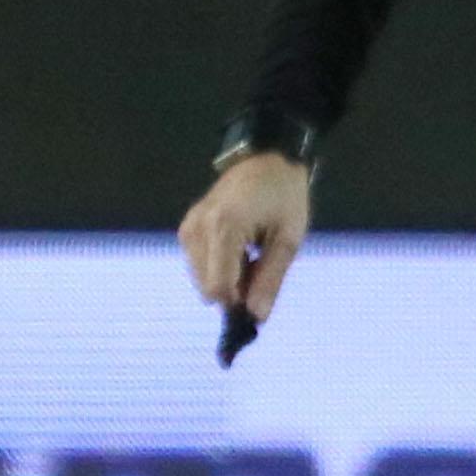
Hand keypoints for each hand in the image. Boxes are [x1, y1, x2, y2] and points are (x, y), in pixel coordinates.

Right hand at [179, 149, 312, 333]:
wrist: (266, 159)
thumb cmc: (284, 194)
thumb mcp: (288, 238)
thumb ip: (270, 279)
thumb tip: (256, 317)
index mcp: (224, 227)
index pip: (219, 289)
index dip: (240, 302)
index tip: (261, 293)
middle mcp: (198, 228)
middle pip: (208, 289)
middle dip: (234, 290)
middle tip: (259, 266)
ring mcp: (188, 228)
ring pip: (202, 281)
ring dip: (227, 278)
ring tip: (250, 253)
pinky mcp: (186, 229)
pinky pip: (199, 266)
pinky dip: (218, 266)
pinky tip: (237, 248)